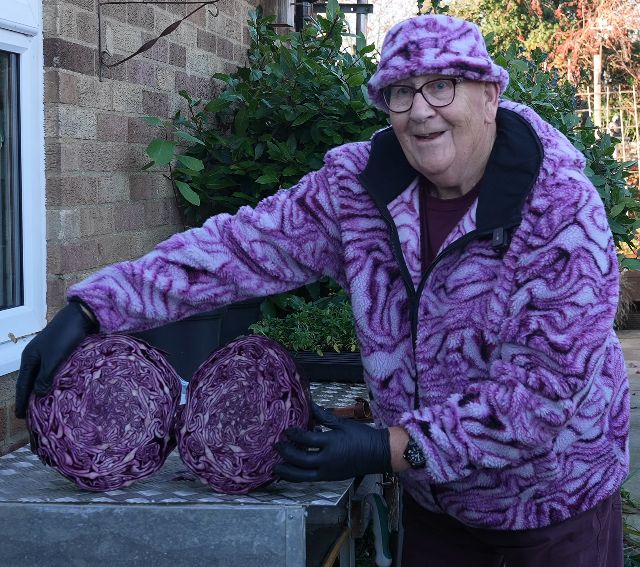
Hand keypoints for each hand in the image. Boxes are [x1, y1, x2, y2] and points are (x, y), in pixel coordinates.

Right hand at [15, 301, 97, 418]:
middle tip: (32, 416)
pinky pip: (53, 372)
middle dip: (30, 399)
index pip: (23, 385)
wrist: (80, 316)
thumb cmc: (65, 336)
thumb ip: (45, 376)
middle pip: (31, 382)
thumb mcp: (54, 358)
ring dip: (42, 391)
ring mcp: (47, 355)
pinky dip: (53, 382)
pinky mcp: (60, 353)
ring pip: (42, 377)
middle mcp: (35, 358)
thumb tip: (38, 394)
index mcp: (29, 359)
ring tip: (45, 407)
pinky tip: (59, 390)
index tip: (20, 417)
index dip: (22, 401)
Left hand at [274, 403, 391, 481]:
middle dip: (286, 453)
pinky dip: (298, 477)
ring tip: (276, 467)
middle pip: (300, 459)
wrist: (379, 454)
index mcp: (331, 443)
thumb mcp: (343, 424)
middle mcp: (328, 460)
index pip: (306, 439)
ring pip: (302, 476)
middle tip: (276, 446)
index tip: (286, 430)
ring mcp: (328, 472)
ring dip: (288, 471)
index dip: (294, 435)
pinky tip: (291, 472)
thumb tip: (309, 405)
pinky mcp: (330, 478)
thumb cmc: (361, 436)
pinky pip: (310, 479)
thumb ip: (324, 417)